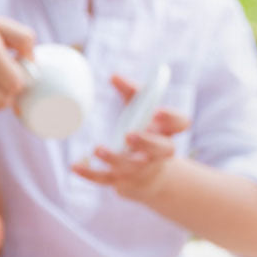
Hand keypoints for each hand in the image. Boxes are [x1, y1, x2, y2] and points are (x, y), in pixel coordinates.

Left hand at [72, 75, 190, 202]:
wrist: (147, 174)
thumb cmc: (144, 132)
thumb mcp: (140, 111)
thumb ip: (131, 93)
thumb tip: (114, 76)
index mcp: (166, 130)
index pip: (180, 123)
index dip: (172, 119)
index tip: (157, 111)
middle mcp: (158, 152)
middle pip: (162, 149)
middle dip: (147, 143)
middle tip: (129, 135)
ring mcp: (141, 168)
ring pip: (132, 166)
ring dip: (115, 159)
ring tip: (98, 149)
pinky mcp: (122, 180)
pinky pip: (107, 178)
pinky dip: (90, 173)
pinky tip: (75, 166)